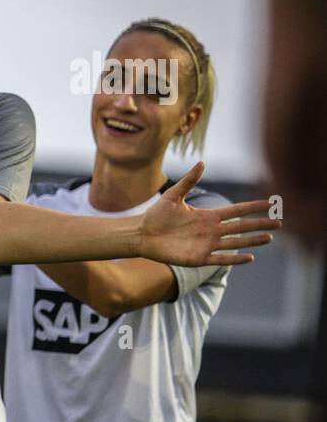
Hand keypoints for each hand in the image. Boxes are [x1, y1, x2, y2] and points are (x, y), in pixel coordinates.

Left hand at [139, 162, 280, 265]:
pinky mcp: (198, 258)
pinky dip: (235, 258)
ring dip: (253, 241)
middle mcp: (211, 231)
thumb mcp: (173, 196)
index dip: (252, 207)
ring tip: (270, 238)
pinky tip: (250, 257)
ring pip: (235, 242)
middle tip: (280, 223)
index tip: (270, 203)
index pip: (236, 211)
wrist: (141, 234)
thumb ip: (189, 181)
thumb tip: (202, 163)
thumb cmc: (156, 215)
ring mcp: (206, 244)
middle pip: (242, 227)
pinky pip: (221, 258)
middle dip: (260, 224)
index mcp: (208, 216)